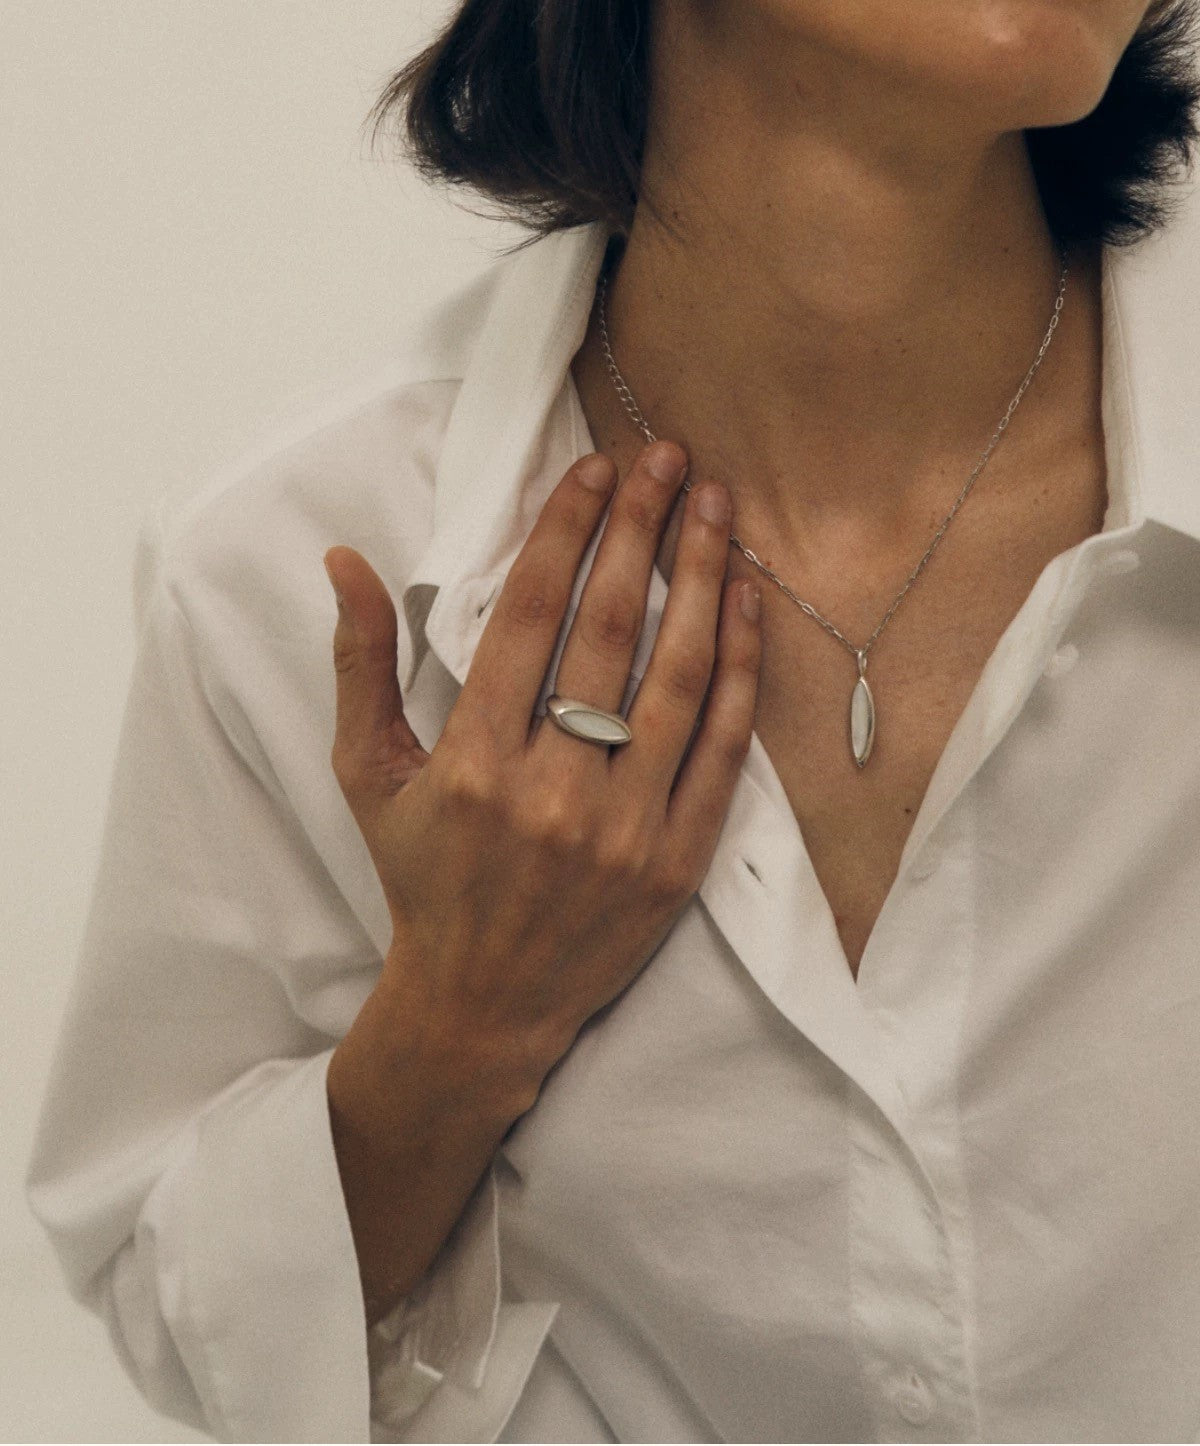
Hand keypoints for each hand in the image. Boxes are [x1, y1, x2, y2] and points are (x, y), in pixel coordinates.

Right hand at [323, 440, 761, 1109]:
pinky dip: (739, 672)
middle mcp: (550, 792)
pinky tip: (747, 604)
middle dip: (642, 529)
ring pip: (677, 681)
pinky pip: (720, 750)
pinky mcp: (677, 861)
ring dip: (702, 581)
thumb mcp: (369, 778)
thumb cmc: (423, 880)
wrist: (483, 1005)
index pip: (527, 616)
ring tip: (716, 507)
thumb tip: (344, 560)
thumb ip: (360, 667)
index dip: (564, 531)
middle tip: (668, 458)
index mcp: (472, 763)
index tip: (594, 468)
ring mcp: (623, 829)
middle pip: (609, 631)